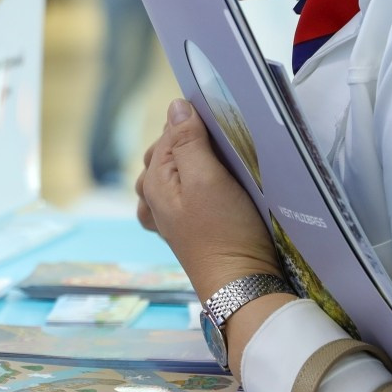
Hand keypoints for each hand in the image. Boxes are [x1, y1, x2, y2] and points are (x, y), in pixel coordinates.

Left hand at [137, 98, 282, 300]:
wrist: (239, 284)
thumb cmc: (224, 231)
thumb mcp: (208, 179)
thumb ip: (188, 142)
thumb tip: (176, 106)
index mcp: (154, 181)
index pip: (170, 132)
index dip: (196, 124)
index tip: (222, 129)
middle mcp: (152, 197)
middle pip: (170, 151)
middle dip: (193, 143)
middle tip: (225, 150)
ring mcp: (165, 216)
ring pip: (175, 172)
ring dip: (193, 163)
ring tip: (218, 168)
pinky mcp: (183, 229)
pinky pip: (179, 195)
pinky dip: (190, 185)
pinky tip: (202, 189)